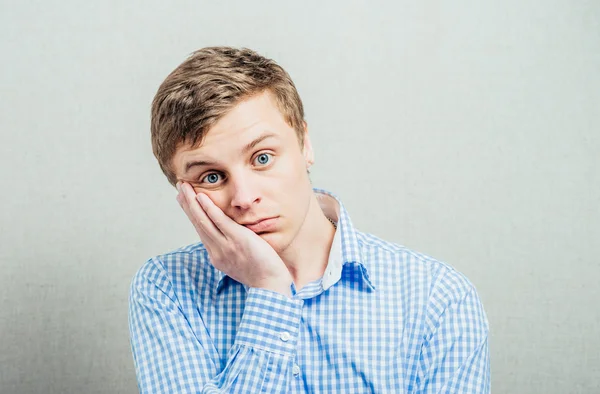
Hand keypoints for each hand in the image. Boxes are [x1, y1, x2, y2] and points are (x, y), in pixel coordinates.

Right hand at [175, 182, 292, 296]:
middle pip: (198, 223)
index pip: (201, 230)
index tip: (184, 200)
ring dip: (192, 202)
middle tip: (179, 187)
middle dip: (187, 204)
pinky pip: (219, 222)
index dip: (191, 213)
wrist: (271, 286)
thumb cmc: (262, 275)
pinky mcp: (238, 240)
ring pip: (203, 221)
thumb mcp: (241, 262)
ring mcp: (226, 246)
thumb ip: (233, 249)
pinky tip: (201, 197)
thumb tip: (231, 238)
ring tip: (185, 186)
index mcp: (217, 256)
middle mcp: (217, 251)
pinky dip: (209, 209)